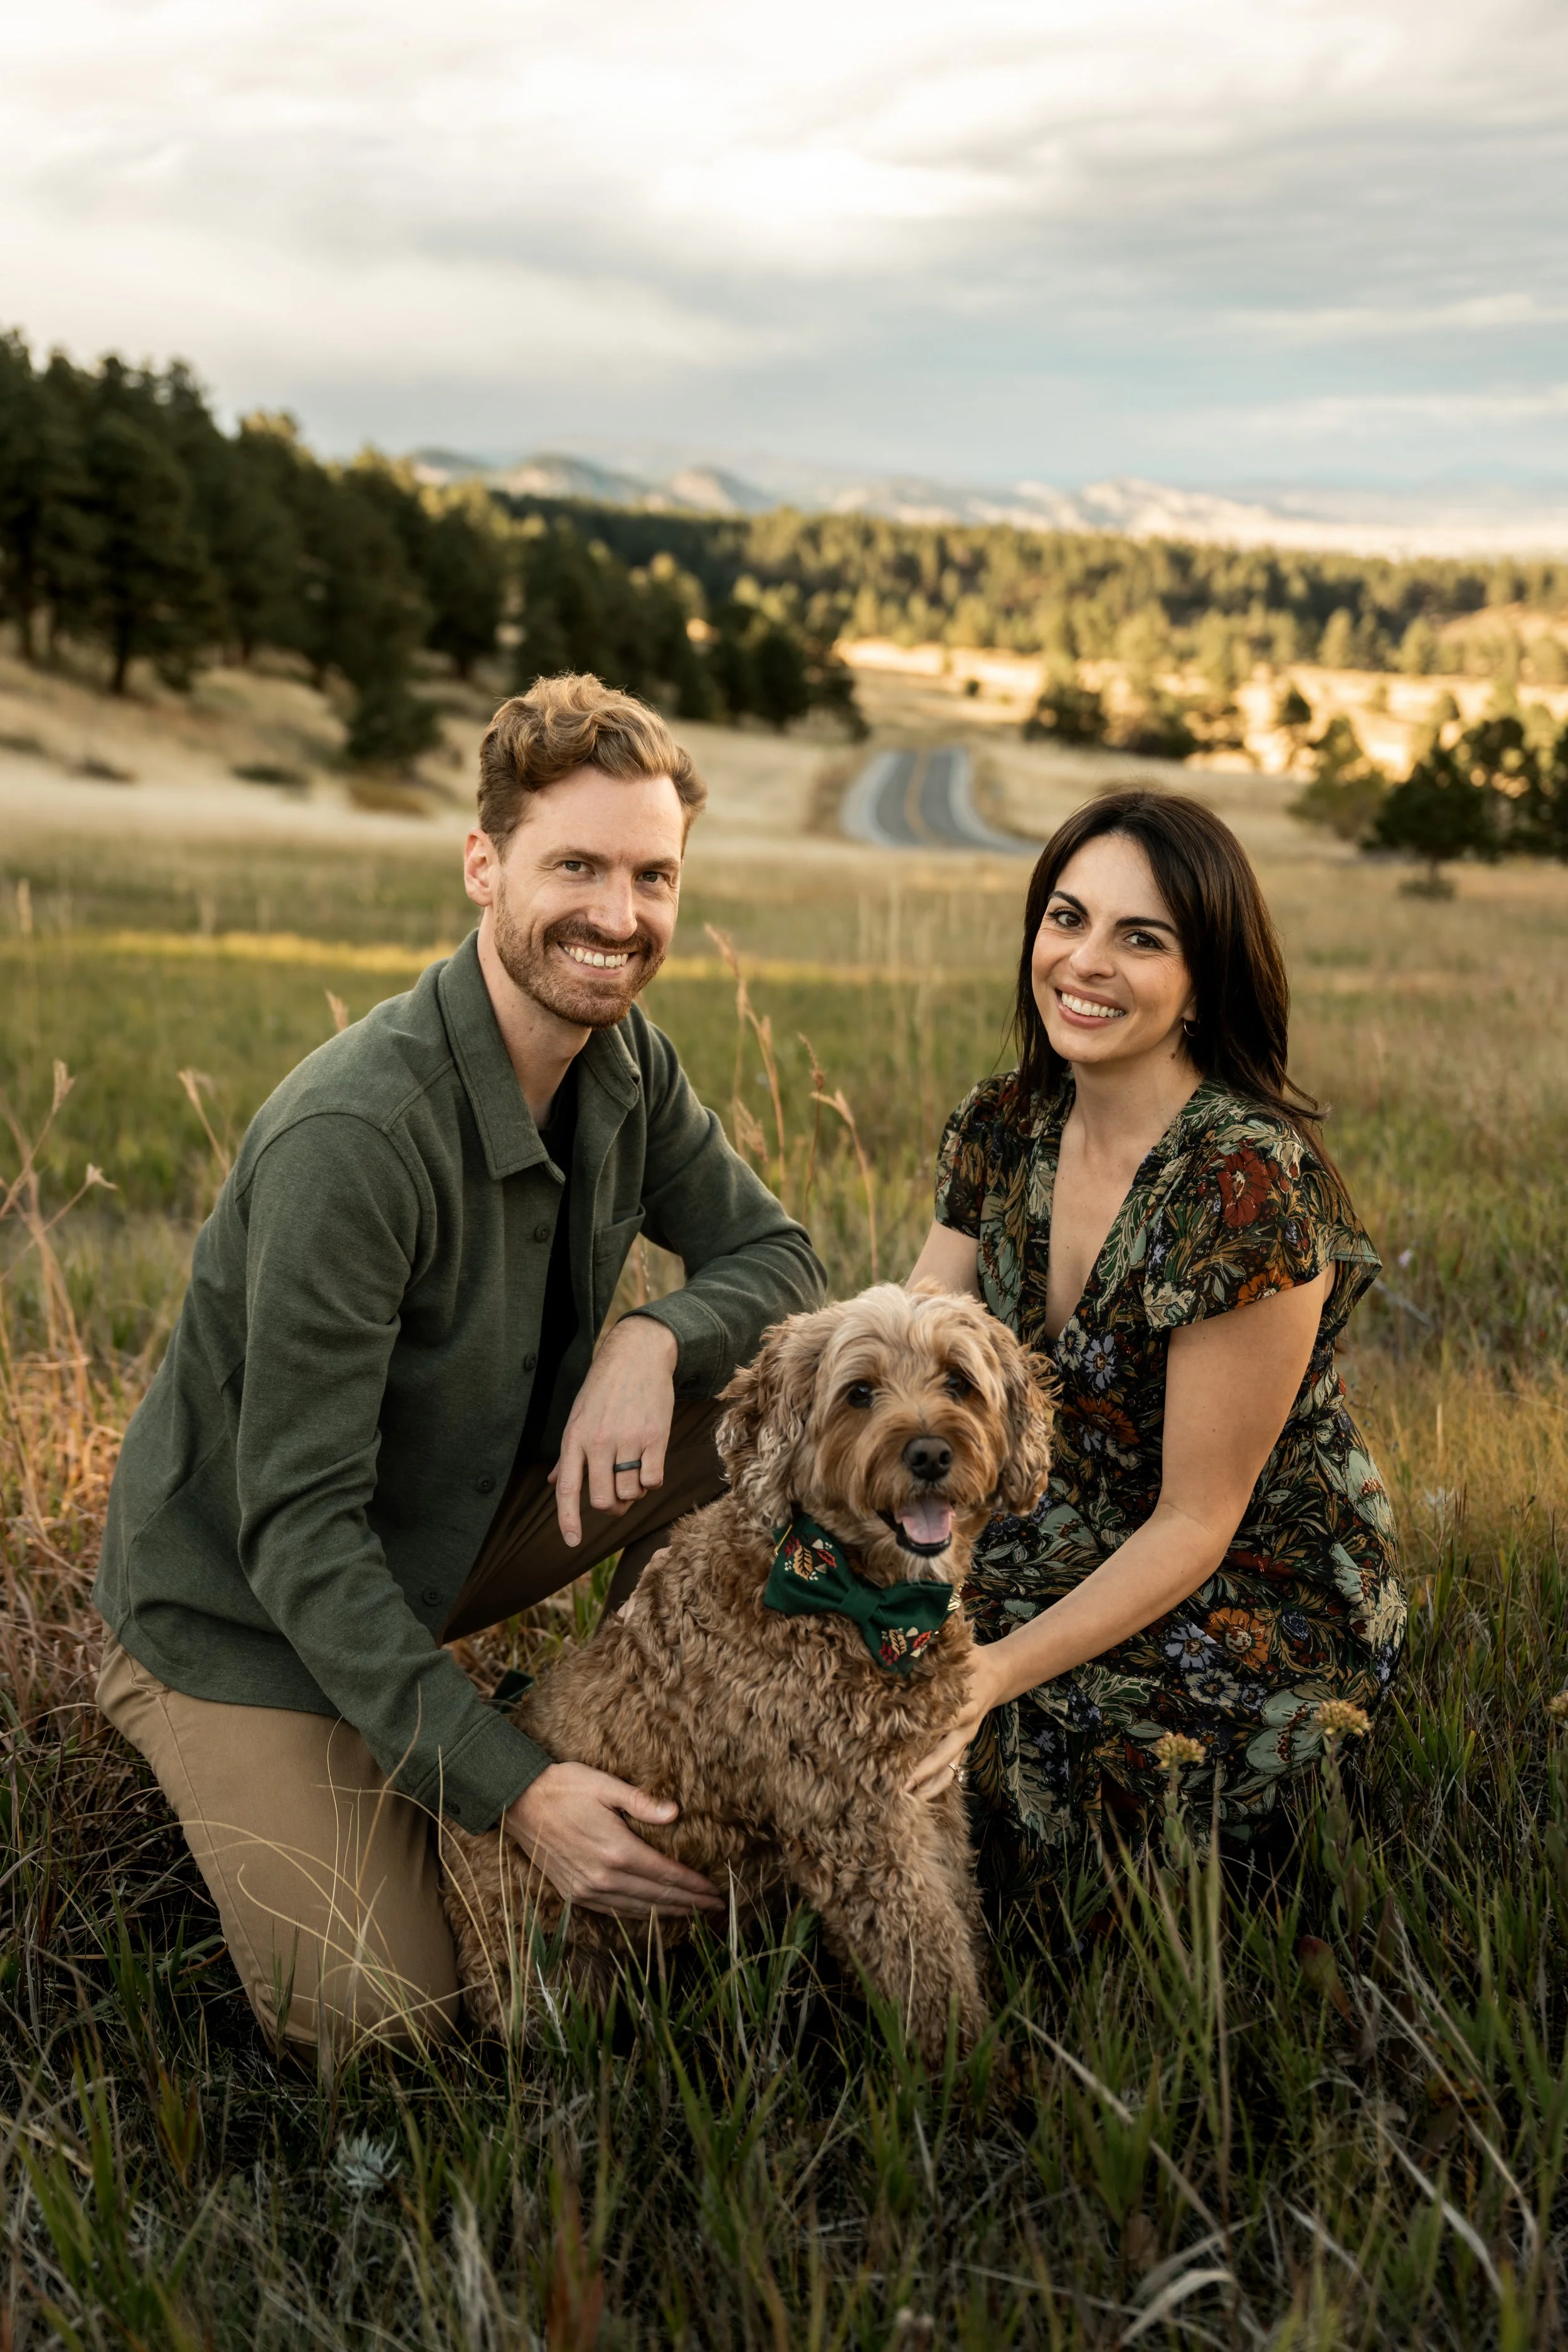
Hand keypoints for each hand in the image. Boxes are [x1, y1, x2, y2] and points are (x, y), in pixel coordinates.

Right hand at [504, 1762, 722, 1917]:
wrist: (518, 1802)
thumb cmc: (563, 1787)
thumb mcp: (605, 1785)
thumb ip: (642, 1802)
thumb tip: (675, 1812)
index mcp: (617, 1849)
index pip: (666, 1874)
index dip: (693, 1885)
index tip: (715, 1891)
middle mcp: (604, 1876)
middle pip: (656, 1897)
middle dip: (689, 1903)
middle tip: (714, 1908)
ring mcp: (587, 1889)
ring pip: (637, 1909)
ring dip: (666, 1913)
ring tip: (691, 1914)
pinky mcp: (573, 1893)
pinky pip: (613, 1912)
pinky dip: (637, 1916)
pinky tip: (650, 1914)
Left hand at [550, 1315, 678, 1546]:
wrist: (637, 1355)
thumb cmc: (604, 1389)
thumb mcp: (578, 1417)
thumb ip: (567, 1455)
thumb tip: (553, 1483)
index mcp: (575, 1438)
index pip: (568, 1489)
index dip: (568, 1519)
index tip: (572, 1542)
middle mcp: (599, 1441)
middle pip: (602, 1499)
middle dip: (611, 1506)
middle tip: (617, 1497)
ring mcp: (628, 1439)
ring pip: (630, 1493)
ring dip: (634, 1492)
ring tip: (634, 1472)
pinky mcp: (655, 1436)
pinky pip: (653, 1479)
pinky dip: (652, 1481)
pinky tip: (650, 1464)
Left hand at [904, 1644, 1008, 1798]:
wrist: (998, 1675)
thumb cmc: (971, 1661)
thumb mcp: (958, 1653)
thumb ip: (936, 1652)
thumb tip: (909, 1644)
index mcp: (962, 1707)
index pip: (938, 1727)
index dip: (918, 1738)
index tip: (893, 1747)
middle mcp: (964, 1728)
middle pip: (942, 1756)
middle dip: (921, 1773)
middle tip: (898, 1785)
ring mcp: (964, 1740)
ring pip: (948, 1769)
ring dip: (930, 1785)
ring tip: (907, 1800)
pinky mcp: (963, 1745)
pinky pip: (951, 1769)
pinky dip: (937, 1782)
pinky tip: (919, 1795)